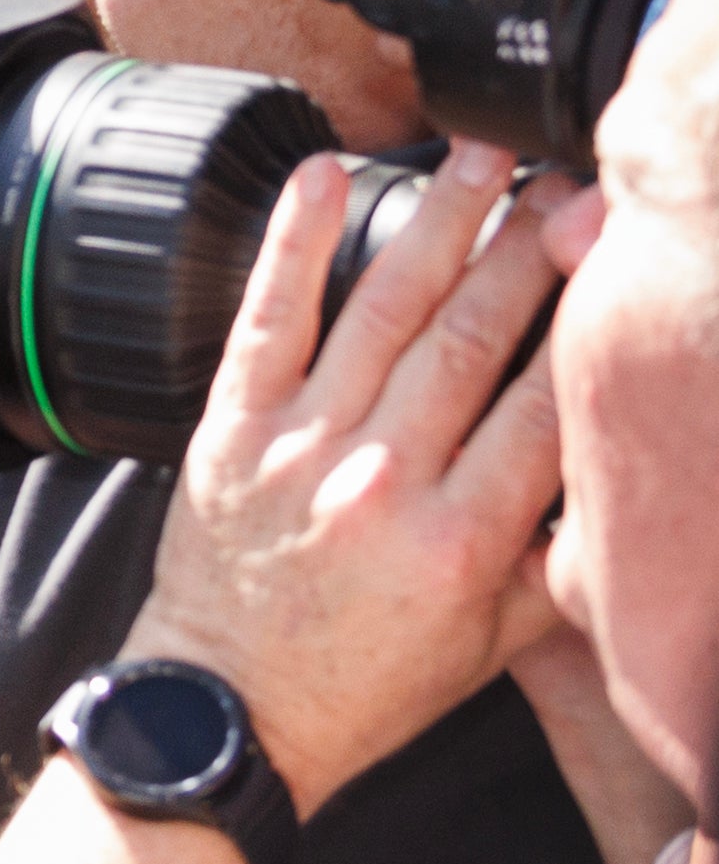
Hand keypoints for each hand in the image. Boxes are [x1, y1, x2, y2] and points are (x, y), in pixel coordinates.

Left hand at [124, 138, 568, 805]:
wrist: (229, 710)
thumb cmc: (366, 681)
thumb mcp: (494, 643)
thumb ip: (566, 564)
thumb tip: (634, 489)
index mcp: (460, 541)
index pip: (545, 407)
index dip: (590, 320)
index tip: (626, 251)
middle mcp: (381, 484)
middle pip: (472, 337)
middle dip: (530, 247)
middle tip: (574, 178)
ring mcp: (299, 449)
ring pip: (383, 310)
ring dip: (438, 219)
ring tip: (483, 152)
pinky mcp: (230, 431)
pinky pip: (267, 318)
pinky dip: (295, 242)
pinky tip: (325, 176)